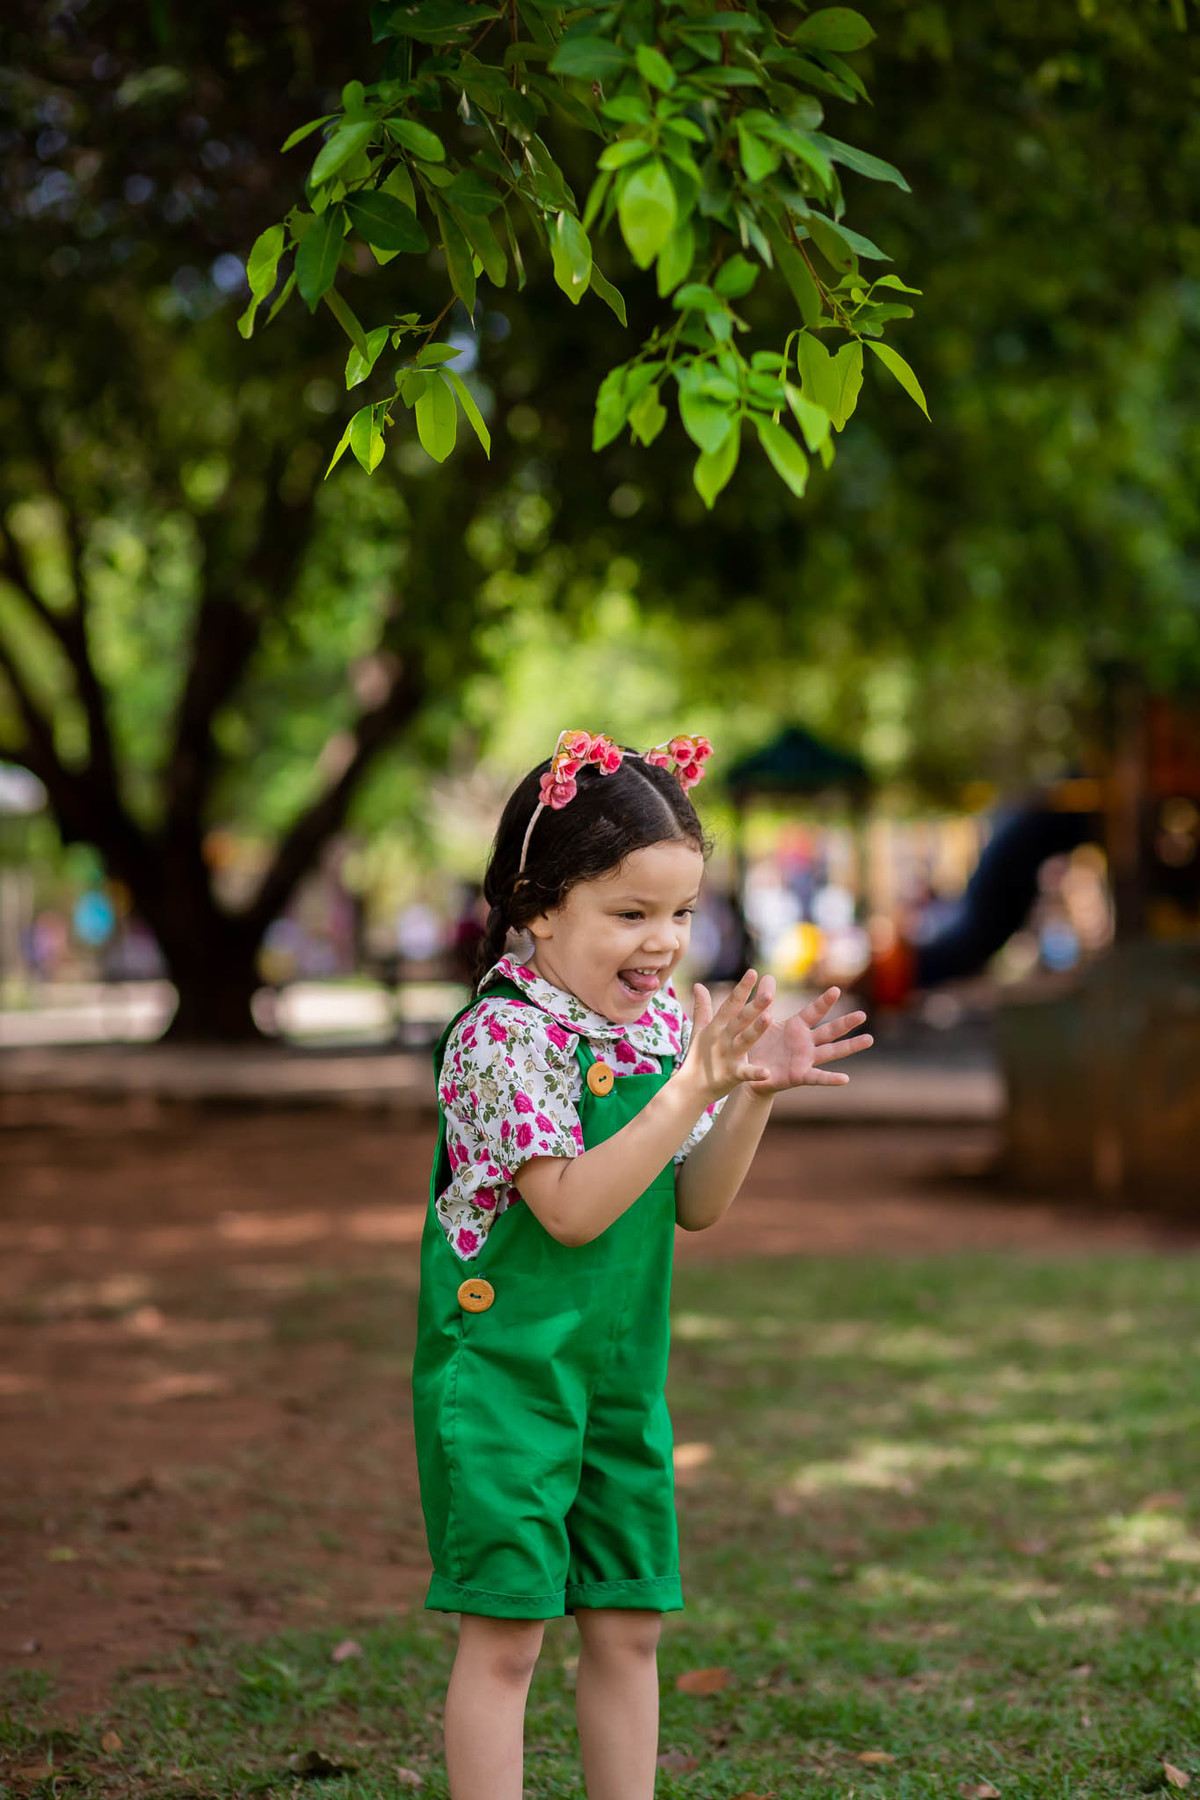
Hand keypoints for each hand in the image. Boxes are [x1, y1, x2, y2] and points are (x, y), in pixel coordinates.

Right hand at [682, 969, 774, 1104]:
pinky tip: (767, 1073)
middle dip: (754, 1006)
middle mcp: (722, 1038)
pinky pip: (745, 1073)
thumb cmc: (698, 1057)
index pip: (731, 1004)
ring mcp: (727, 1056)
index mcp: (717, 1027)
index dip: (742, 988)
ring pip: (744, 1041)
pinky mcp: (731, 1075)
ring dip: (756, 1030)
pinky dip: (755, 1073)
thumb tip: (698, 984)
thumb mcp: (699, 1030)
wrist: (690, 1088)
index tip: (753, 972)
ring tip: (769, 1019)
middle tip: (769, 993)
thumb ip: (702, 1008)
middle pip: (740, 1019)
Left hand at [746, 986, 872, 1094]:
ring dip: (850, 1046)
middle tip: (863, 1014)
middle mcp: (805, 1042)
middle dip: (845, 1023)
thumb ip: (764, 1000)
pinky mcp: (799, 1076)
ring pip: (831, 1052)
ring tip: (869, 1039)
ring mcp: (805, 1060)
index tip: (836, 989)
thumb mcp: (760, 1020)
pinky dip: (831, 1079)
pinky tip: (845, 1079)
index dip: (824, 1002)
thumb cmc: (757, 1044)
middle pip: (829, 1030)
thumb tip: (766, 976)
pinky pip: (817, 1077)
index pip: (814, 1012)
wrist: (747, 1071)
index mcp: (796, 1026)